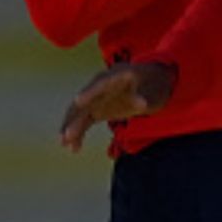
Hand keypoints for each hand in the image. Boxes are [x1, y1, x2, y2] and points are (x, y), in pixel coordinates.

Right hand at [60, 61, 176, 150]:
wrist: (155, 82)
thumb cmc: (157, 85)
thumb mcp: (156, 92)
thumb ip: (145, 97)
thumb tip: (141, 105)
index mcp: (119, 73)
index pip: (102, 82)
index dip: (90, 91)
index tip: (78, 101)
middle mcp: (104, 83)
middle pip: (86, 99)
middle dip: (75, 116)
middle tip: (67, 134)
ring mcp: (100, 95)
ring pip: (81, 111)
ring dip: (71, 126)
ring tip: (64, 143)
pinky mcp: (99, 107)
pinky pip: (85, 119)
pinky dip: (79, 132)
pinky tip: (74, 148)